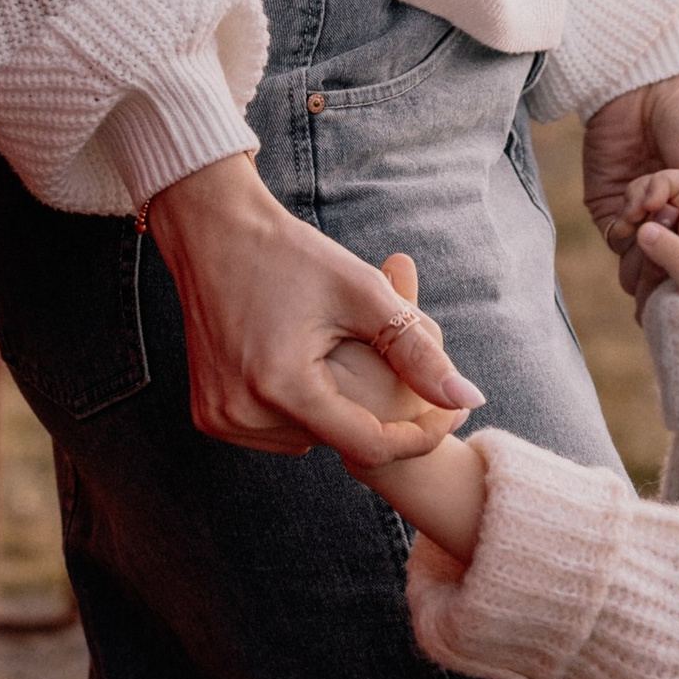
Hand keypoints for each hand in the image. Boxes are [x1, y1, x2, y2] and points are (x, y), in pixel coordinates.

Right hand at [144, 155, 483, 463]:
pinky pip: (276, 430)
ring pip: (309, 438)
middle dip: (377, 410)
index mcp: (280, 387)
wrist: (214, 232)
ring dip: (338, 410)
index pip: (369, 446)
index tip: (452, 413)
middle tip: (397, 361)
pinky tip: (310, 368)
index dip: (419, 435)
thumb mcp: (365, 295)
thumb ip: (418, 352)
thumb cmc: (293, 255)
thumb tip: (470, 400)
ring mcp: (218, 417)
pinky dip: (302, 409)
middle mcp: (241, 413)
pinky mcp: (207, 414)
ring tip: (345, 356)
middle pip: (339, 439)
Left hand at [582, 73, 678, 301]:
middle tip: (675, 223)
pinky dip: (626, 229)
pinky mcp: (611, 214)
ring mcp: (644, 226)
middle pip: (672, 279)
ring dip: (647, 245)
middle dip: (672, 262)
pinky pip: (617, 244)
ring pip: (640, 269)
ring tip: (656, 208)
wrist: (645, 86)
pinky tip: (636, 201)